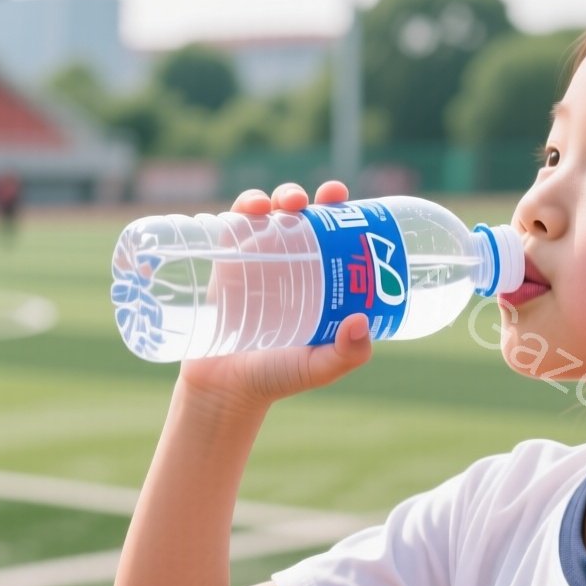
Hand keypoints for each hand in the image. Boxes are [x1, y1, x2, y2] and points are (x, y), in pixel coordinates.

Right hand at [176, 181, 372, 413]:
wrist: (224, 389)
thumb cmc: (277, 377)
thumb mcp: (319, 367)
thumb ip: (346, 354)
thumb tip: (362, 322)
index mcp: (319, 282)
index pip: (334, 238)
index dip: (343, 214)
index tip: (346, 201)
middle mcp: (290, 266)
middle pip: (304, 218)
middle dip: (313, 198)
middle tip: (322, 199)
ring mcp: (257, 262)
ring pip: (271, 214)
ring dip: (282, 195)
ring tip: (290, 202)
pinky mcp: (226, 264)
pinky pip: (234, 226)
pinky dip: (243, 207)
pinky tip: (253, 207)